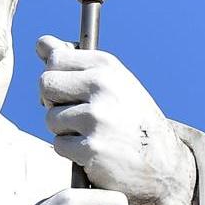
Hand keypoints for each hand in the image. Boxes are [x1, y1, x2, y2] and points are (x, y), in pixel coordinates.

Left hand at [37, 35, 196, 204]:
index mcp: (107, 66)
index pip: (55, 58)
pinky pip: (59, 145)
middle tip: (75, 113)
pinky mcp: (91, 147)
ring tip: (90, 133)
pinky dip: (71, 151)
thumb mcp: (112, 81)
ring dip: (64, 130)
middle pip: (46, 85)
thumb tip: (42, 42)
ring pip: (50, 118)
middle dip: (53, 102)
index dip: (56, 76)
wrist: (162, 161)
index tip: (69, 89)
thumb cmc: (130, 117)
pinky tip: (93, 150)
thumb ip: (75, 61)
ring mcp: (96, 117)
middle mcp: (102, 87)